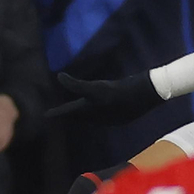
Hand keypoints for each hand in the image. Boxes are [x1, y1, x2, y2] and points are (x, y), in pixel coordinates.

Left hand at [48, 71, 163, 122]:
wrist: (148, 94)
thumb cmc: (121, 90)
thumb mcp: (96, 87)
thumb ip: (76, 85)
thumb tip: (59, 77)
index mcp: (92, 110)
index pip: (69, 112)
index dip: (57, 113)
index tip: (45, 115)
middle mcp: (99, 116)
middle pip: (79, 116)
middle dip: (68, 114)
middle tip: (57, 113)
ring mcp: (110, 116)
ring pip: (90, 117)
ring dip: (80, 114)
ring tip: (74, 112)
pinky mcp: (120, 114)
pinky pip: (102, 115)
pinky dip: (94, 112)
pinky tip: (98, 109)